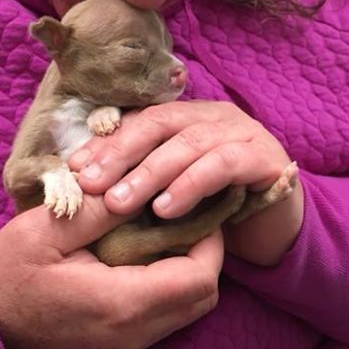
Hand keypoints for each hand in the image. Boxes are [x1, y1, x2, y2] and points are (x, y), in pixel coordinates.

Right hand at [0, 196, 222, 348]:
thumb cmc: (6, 275)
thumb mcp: (46, 229)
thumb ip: (98, 207)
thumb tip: (142, 182)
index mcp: (119, 303)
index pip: (198, 277)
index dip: (208, 239)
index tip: (193, 206)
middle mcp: (132, 334)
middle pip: (202, 297)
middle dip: (205, 254)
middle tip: (184, 214)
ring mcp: (126, 346)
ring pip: (188, 310)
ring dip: (188, 270)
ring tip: (164, 230)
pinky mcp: (119, 348)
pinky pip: (165, 318)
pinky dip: (169, 286)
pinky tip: (145, 256)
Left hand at [69, 101, 303, 266]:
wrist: (275, 231)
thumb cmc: (215, 211)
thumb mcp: (170, 191)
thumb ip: (139, 179)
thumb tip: (83, 181)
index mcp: (187, 117)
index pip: (139, 120)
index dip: (105, 142)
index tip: (72, 169)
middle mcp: (214, 117)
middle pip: (160, 123)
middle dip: (120, 153)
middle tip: (89, 184)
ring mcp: (242, 133)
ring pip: (188, 143)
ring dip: (150, 173)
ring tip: (119, 202)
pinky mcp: (265, 158)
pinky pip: (223, 165)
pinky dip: (191, 184)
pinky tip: (166, 209)